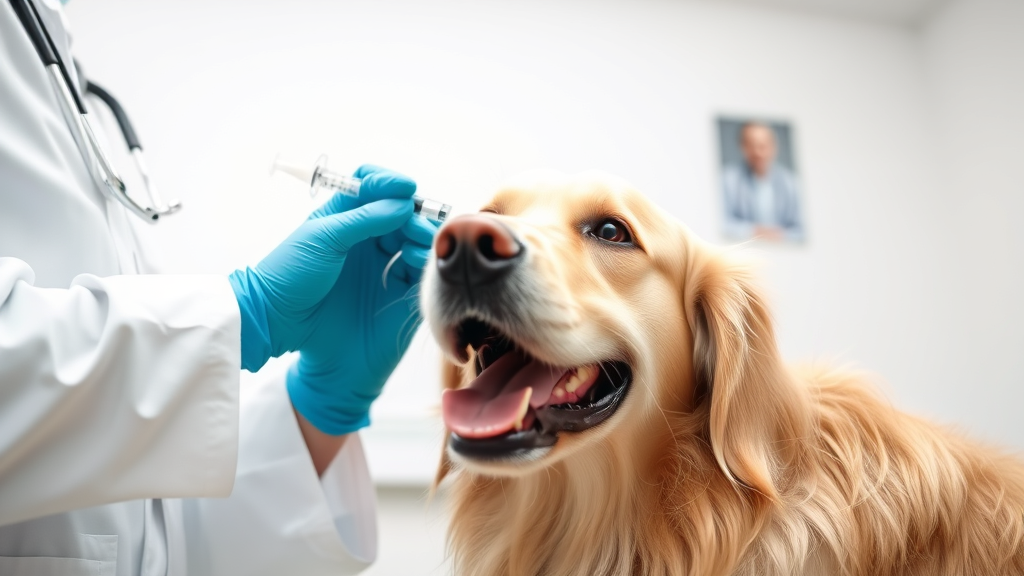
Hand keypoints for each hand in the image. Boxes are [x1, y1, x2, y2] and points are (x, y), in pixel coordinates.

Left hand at [230, 165, 437, 434]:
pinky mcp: (394, 297)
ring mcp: (381, 268)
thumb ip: (365, 217)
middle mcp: (367, 242)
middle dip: (412, 213)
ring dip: (421, 235)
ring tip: (414, 242)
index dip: (390, 183)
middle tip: (412, 221)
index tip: (404, 187)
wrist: (280, 325)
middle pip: (402, 215)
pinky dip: (423, 262)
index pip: (375, 189)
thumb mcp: (324, 236)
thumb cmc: (291, 276)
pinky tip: (414, 260)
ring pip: (415, 242)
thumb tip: (403, 202)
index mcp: (347, 220)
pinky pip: (419, 274)